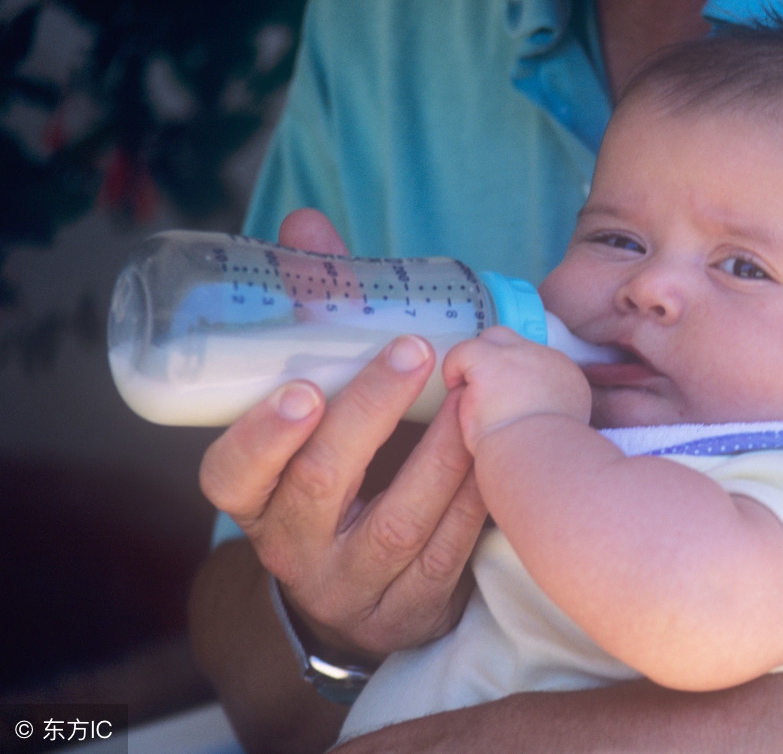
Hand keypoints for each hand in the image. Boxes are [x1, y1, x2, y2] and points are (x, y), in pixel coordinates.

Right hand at [198, 209, 488, 657]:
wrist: (353, 590)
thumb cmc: (330, 470)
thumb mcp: (307, 409)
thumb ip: (309, 321)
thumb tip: (307, 226)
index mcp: (254, 499)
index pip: (231, 474)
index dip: (261, 434)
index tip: (302, 387)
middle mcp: (293, 548)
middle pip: (323, 486)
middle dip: (369, 416)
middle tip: (411, 351)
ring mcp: (354, 584)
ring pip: (398, 523)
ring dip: (443, 452)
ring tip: (474, 391)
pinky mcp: (412, 607)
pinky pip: (450, 551)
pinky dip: (477, 495)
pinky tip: (499, 447)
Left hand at [443, 326, 591, 452]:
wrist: (540, 463)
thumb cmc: (546, 462)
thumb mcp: (562, 436)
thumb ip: (546, 419)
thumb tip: (532, 424)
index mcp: (567, 379)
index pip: (537, 363)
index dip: (515, 380)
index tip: (507, 402)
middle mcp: (549, 360)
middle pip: (515, 343)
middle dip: (496, 360)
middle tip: (483, 393)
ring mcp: (521, 357)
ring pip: (491, 341)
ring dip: (477, 366)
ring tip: (470, 400)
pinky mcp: (491, 363)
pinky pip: (464, 352)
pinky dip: (455, 369)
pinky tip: (457, 396)